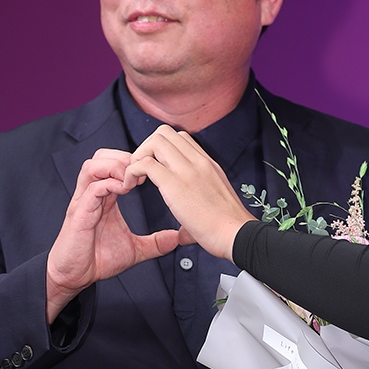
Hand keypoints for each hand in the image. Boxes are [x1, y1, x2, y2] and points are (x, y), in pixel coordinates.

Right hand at [46, 148, 180, 322]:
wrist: (75, 277)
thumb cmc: (98, 260)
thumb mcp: (135, 249)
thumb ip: (155, 242)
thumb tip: (176, 239)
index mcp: (105, 197)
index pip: (114, 164)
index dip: (133, 162)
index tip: (152, 172)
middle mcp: (92, 195)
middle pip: (102, 156)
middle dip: (124, 157)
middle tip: (142, 171)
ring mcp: (83, 202)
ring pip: (93, 166)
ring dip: (115, 167)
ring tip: (132, 180)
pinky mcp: (79, 213)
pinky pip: (91, 188)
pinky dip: (109, 184)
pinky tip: (124, 191)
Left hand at [125, 126, 255, 260]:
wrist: (238, 236)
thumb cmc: (229, 229)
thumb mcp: (216, 205)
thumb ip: (198, 210)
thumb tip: (184, 233)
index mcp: (208, 165)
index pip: (181, 138)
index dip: (161, 149)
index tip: (155, 169)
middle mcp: (198, 162)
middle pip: (165, 133)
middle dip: (146, 148)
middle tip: (142, 171)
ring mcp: (188, 171)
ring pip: (155, 142)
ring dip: (139, 156)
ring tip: (136, 178)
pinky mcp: (175, 184)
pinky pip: (145, 164)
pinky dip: (132, 171)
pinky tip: (131, 186)